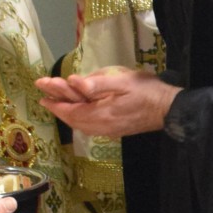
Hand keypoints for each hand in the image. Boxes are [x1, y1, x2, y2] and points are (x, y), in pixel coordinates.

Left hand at [35, 69, 179, 137]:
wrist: (169, 109)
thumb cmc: (147, 91)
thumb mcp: (122, 81)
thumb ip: (97, 83)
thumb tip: (73, 82)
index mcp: (101, 114)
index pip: (71, 110)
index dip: (55, 102)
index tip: (42, 93)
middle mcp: (101, 126)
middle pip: (73, 120)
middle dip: (58, 108)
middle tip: (45, 98)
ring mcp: (109, 130)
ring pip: (81, 125)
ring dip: (68, 115)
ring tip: (58, 105)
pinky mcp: (115, 130)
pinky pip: (90, 127)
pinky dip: (79, 119)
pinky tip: (79, 114)